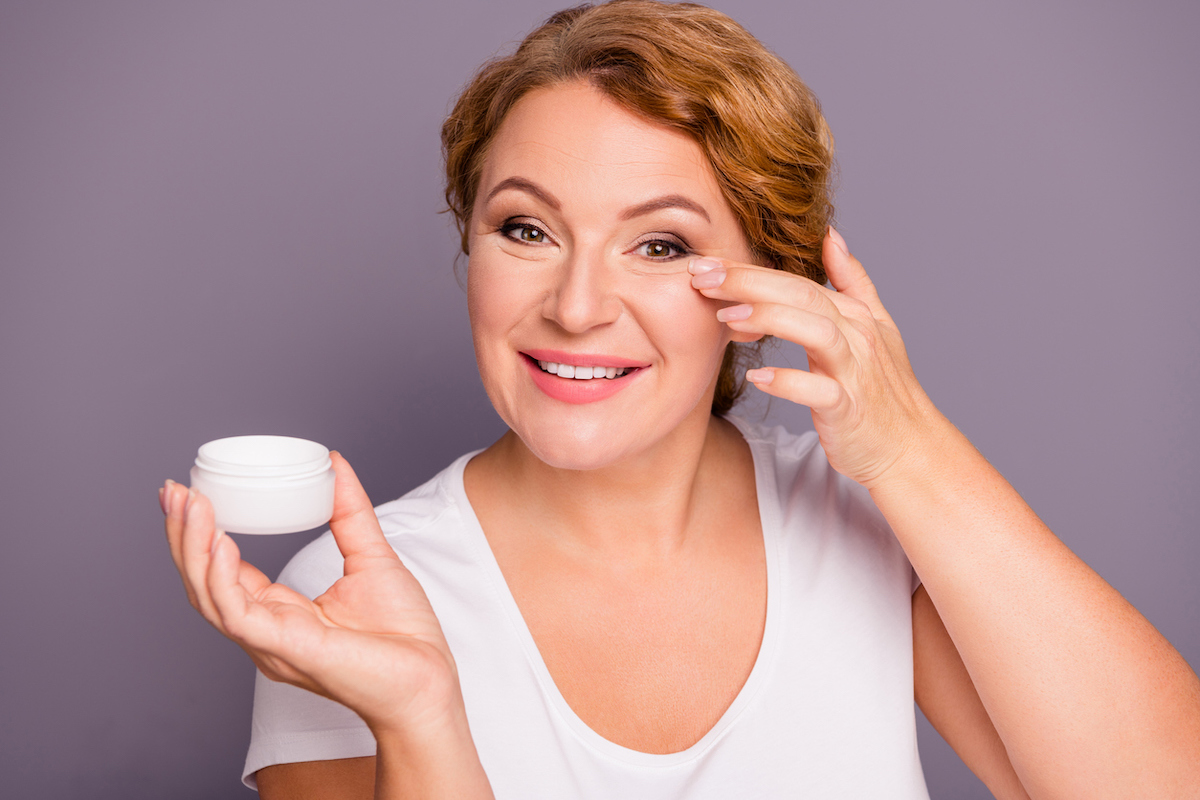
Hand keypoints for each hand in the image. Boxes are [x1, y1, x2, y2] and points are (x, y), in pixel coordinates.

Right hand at [162, 453, 460, 736]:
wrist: (430, 681)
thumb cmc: (404, 635)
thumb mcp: (372, 556)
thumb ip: (349, 512)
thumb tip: (333, 463)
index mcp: (280, 614)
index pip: (223, 573)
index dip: (201, 535)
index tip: (189, 493)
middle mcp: (265, 632)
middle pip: (203, 583)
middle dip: (182, 536)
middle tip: (172, 491)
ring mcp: (270, 643)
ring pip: (210, 597)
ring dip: (193, 548)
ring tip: (190, 504)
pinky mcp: (286, 650)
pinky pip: (239, 615)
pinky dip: (223, 578)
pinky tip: (221, 542)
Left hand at [690, 227, 944, 487]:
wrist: (911, 449)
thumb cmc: (885, 391)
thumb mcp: (877, 327)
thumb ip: (853, 281)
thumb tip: (831, 237)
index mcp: (854, 315)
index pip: (796, 281)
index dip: (750, 270)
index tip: (705, 265)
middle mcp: (857, 336)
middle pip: (802, 295)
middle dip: (749, 282)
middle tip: (701, 278)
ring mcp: (855, 372)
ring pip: (816, 332)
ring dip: (770, 319)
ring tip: (725, 317)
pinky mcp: (850, 409)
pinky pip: (820, 391)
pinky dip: (789, 382)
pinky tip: (756, 377)